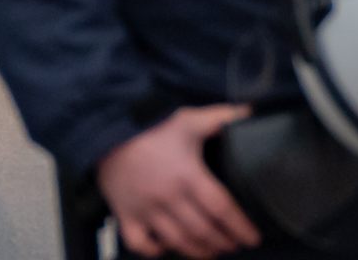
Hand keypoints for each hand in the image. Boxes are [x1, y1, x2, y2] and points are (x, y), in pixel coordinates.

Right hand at [96, 104, 262, 258]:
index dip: (241, 228)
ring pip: (178, 242)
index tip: (252, 238)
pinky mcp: (125, 213)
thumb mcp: (187, 119)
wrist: (105, 127)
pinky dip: (155, 251)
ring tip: (210, 251)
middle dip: (223, 242)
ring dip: (199, 251)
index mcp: (187, 174)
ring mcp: (146, 208)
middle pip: (204, 231)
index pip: (222, 210)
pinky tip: (166, 247)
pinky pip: (141, 243)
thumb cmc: (149, 126)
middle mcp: (168, 196)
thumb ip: (221, 117)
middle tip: (232, 244)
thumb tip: (249, 113)